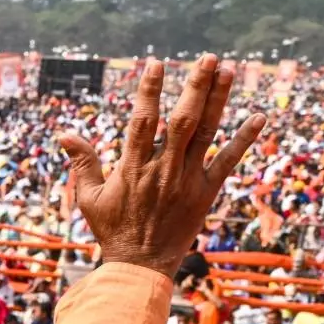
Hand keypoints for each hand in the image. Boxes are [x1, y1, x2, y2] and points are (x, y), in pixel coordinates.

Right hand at [58, 55, 263, 277]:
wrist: (139, 265)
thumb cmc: (111, 230)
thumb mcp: (88, 198)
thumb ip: (82, 163)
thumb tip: (64, 134)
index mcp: (131, 167)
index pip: (142, 120)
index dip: (150, 90)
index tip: (157, 63)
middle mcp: (162, 169)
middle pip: (182, 120)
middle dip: (196, 86)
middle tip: (209, 58)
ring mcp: (185, 180)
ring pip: (206, 133)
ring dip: (219, 101)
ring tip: (229, 71)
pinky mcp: (204, 193)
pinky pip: (228, 162)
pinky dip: (244, 140)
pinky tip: (258, 117)